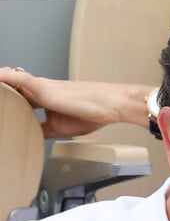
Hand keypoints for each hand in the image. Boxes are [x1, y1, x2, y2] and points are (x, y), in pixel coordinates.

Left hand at [0, 67, 152, 138]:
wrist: (108, 105)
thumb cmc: (93, 113)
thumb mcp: (61, 128)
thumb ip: (43, 131)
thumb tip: (32, 141)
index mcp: (44, 98)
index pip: (18, 101)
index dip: (8, 106)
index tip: (3, 114)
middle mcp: (40, 90)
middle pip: (11, 92)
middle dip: (2, 98)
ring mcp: (40, 88)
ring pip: (9, 84)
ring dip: (1, 89)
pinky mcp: (42, 87)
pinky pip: (15, 79)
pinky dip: (4, 79)